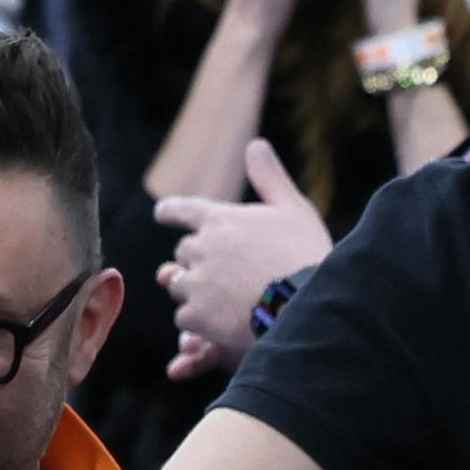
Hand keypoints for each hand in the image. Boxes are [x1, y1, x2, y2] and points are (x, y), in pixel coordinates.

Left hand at [157, 143, 332, 379]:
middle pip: (184, 253)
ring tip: (227, 302)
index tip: (162, 214)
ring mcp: (196, 283)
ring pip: (179, 286)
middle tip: (226, 276)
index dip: (170, 212)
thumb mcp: (294, 209)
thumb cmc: (306, 256)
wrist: (308, 308)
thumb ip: (270, 178)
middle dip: (197, 262)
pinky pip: (185, 318)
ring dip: (196, 292)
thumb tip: (255, 144)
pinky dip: (199, 322)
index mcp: (221, 219)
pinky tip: (223, 324)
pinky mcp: (197, 316)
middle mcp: (202, 248)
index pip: (182, 209)